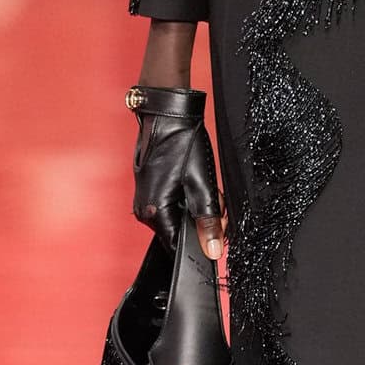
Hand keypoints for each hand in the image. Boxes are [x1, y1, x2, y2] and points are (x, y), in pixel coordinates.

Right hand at [131, 88, 226, 260]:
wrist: (167, 115)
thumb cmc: (182, 143)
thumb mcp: (202, 184)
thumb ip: (208, 220)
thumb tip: (213, 249)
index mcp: (154, 213)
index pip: (179, 246)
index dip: (203, 241)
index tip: (219, 228)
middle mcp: (144, 211)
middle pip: (180, 233)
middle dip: (203, 222)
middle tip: (217, 201)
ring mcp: (145, 201)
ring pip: (178, 219)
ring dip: (197, 209)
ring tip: (206, 187)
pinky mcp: (149, 192)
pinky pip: (172, 207)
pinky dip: (188, 200)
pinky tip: (194, 183)